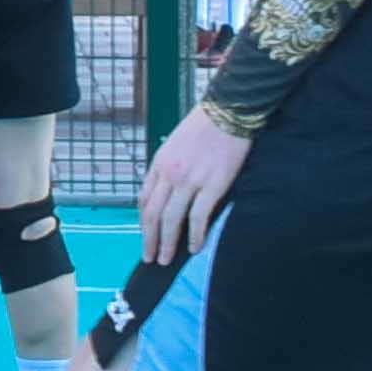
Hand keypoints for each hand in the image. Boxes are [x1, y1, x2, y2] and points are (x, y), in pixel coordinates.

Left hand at [139, 104, 254, 262]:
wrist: (228, 111)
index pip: (144, 200)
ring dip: (167, 243)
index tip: (145, 237)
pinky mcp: (212, 185)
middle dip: (149, 239)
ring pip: (171, 219)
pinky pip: (198, 217)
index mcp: (159, 163)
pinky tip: (194, 247)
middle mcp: (170, 174)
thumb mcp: (175, 145)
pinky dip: (194, 235)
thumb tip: (168, 191)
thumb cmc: (204, 126)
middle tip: (150, 258)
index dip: (143, 223)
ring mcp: (190, 180)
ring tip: (167, 259)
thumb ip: (169, 168)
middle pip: (153, 214)